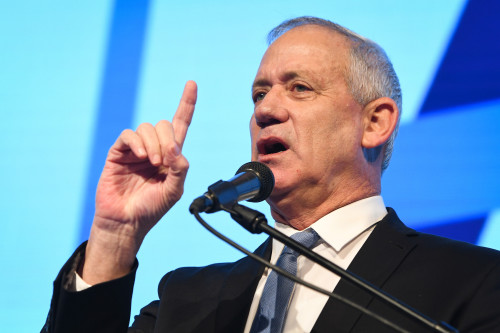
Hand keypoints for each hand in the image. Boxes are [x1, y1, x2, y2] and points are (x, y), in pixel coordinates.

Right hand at [82, 81, 196, 283]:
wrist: (126, 222)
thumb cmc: (151, 209)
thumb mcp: (174, 191)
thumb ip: (180, 168)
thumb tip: (176, 147)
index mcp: (170, 156)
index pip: (180, 124)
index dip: (186, 104)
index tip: (192, 84)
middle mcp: (153, 148)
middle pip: (163, 125)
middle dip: (167, 139)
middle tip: (164, 161)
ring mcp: (135, 150)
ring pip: (147, 128)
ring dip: (154, 144)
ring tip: (153, 163)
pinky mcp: (118, 153)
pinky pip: (128, 135)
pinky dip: (137, 142)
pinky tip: (142, 156)